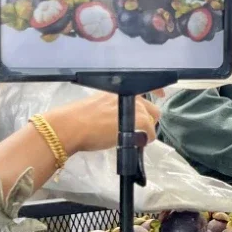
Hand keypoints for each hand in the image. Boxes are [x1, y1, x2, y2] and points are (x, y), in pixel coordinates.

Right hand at [42, 93, 159, 154]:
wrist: (71, 126)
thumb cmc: (76, 119)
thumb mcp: (96, 106)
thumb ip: (112, 109)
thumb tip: (119, 120)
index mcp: (117, 89)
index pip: (143, 87)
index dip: (156, 91)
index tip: (161, 95)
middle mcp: (129, 95)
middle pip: (153, 109)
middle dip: (148, 121)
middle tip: (136, 131)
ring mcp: (136, 107)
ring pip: (152, 121)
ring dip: (145, 131)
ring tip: (131, 139)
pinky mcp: (140, 120)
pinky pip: (150, 133)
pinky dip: (144, 140)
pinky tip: (134, 143)